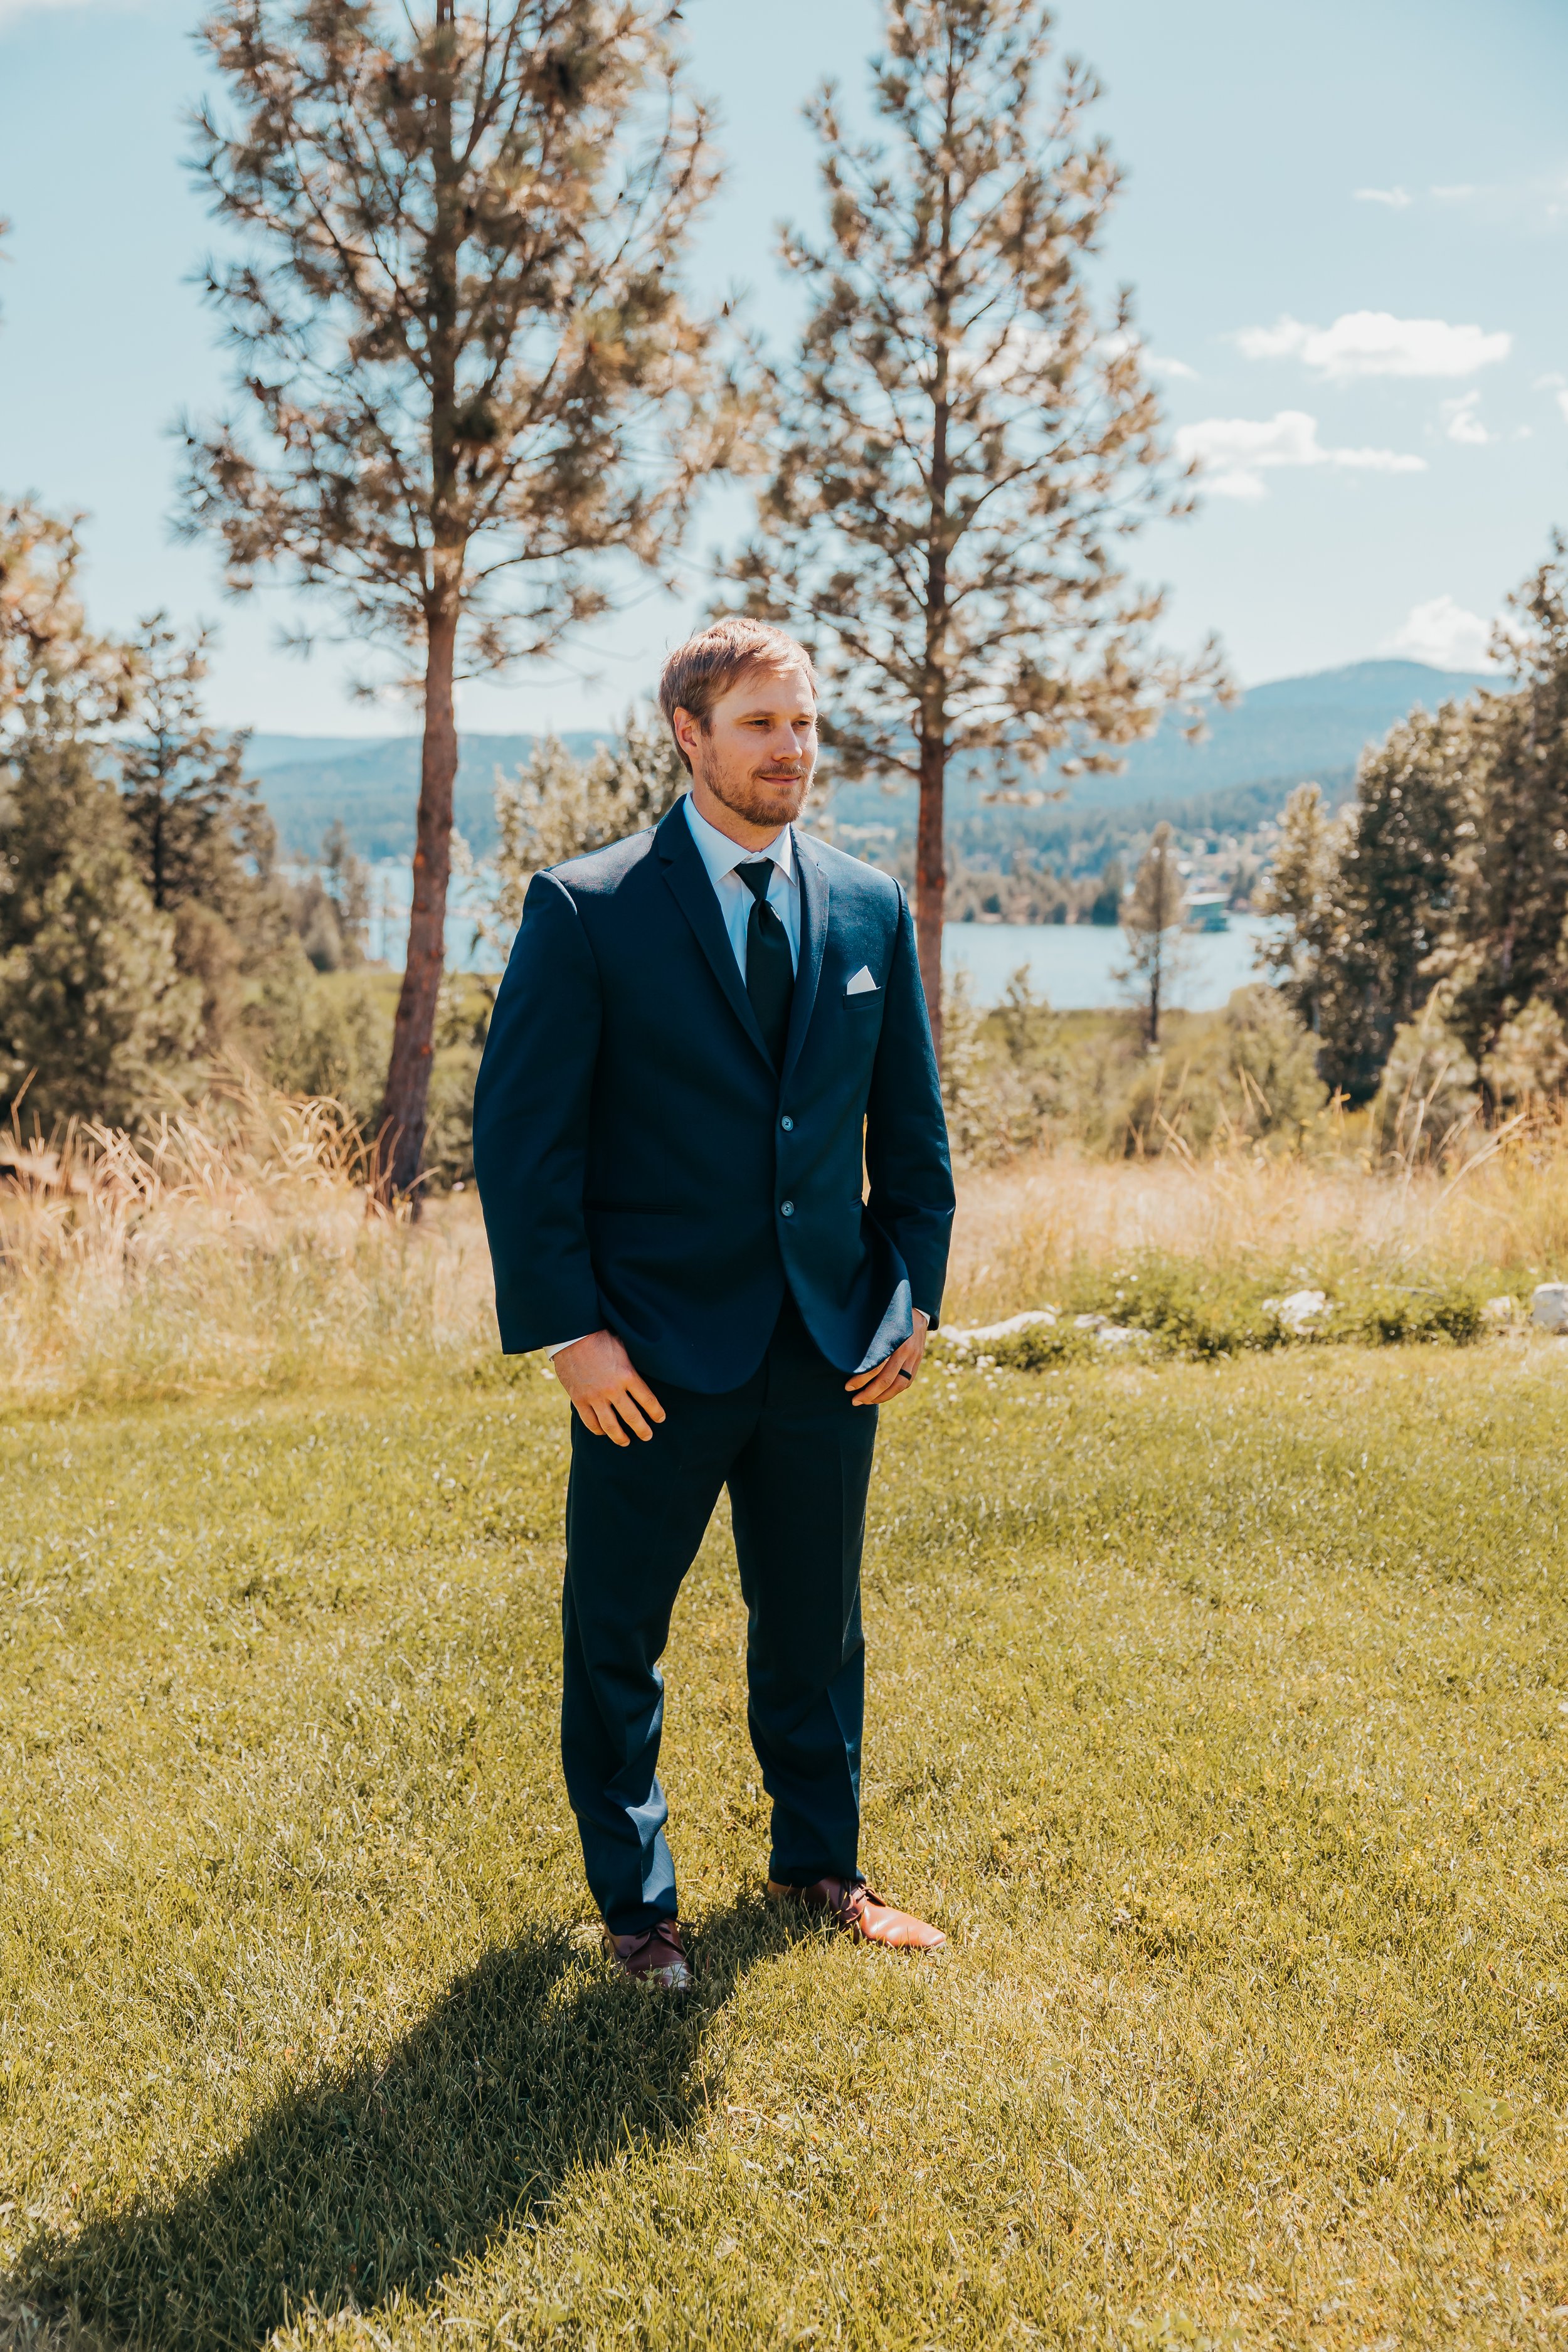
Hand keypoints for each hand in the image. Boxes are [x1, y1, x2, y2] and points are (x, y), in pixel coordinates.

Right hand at [553, 1330, 665, 1445]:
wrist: (572, 1336)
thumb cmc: (601, 1338)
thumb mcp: (624, 1348)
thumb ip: (633, 1365)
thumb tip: (645, 1373)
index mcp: (627, 1375)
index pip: (648, 1400)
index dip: (656, 1412)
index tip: (660, 1419)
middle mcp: (613, 1389)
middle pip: (632, 1417)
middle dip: (642, 1430)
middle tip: (647, 1436)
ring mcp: (594, 1397)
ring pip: (610, 1426)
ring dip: (620, 1437)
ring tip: (626, 1442)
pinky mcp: (579, 1399)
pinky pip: (590, 1422)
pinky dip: (598, 1430)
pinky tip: (603, 1432)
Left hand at [845, 1309, 929, 1406]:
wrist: (917, 1310)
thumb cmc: (890, 1316)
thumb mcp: (877, 1322)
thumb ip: (866, 1337)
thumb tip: (845, 1353)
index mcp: (892, 1340)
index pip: (875, 1367)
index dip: (861, 1380)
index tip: (848, 1387)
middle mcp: (905, 1350)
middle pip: (886, 1380)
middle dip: (869, 1394)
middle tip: (855, 1400)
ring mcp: (914, 1357)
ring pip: (899, 1385)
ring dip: (882, 1397)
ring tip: (867, 1401)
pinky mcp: (918, 1361)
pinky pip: (907, 1382)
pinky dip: (894, 1391)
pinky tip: (883, 1395)